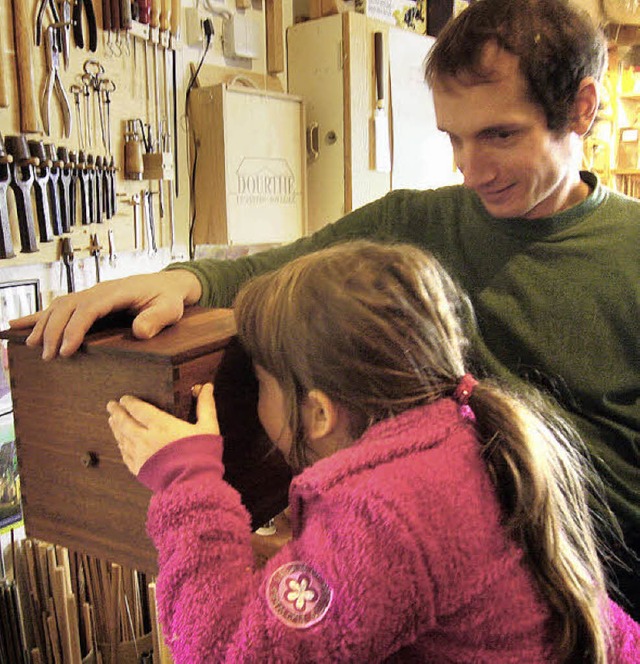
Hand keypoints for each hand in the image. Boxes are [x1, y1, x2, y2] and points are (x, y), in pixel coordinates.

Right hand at [9, 270, 201, 359]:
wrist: (169, 285)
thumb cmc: (169, 298)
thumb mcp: (170, 309)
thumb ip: (157, 319)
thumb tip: (140, 332)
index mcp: (117, 292)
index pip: (88, 309)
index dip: (74, 329)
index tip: (65, 351)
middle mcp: (100, 290)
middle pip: (67, 306)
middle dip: (53, 331)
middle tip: (47, 356)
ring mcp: (93, 294)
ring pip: (59, 305)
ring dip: (43, 325)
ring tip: (30, 346)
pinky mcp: (89, 300)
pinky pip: (60, 306)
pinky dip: (38, 316)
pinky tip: (17, 326)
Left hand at [107, 383, 218, 475]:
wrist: (193, 485)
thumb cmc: (202, 455)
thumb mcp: (208, 427)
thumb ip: (205, 405)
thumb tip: (206, 387)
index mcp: (162, 425)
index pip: (139, 409)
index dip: (130, 402)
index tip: (125, 398)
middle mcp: (146, 438)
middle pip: (125, 421)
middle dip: (117, 412)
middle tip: (111, 405)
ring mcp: (140, 455)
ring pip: (122, 437)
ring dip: (115, 427)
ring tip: (112, 420)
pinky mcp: (140, 469)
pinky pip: (125, 455)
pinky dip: (120, 446)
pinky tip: (120, 442)